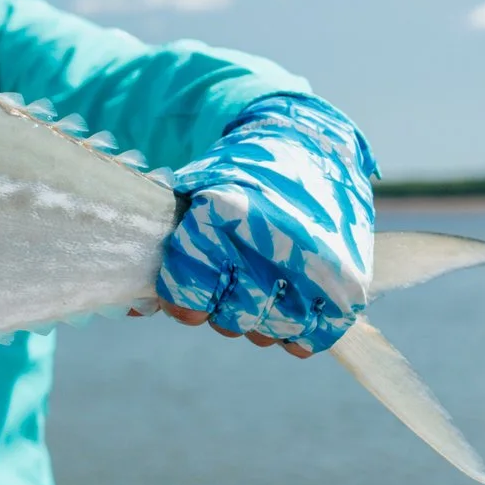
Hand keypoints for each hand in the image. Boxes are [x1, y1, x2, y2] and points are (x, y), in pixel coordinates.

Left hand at [156, 94, 378, 355]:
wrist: (315, 144)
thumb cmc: (246, 170)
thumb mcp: (198, 187)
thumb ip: (168, 243)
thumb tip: (137, 309)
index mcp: (227, 213)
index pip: (188, 289)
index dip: (180, 297)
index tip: (182, 293)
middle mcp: (275, 242)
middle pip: (229, 317)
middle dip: (221, 308)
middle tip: (232, 282)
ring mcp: (316, 267)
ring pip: (267, 331)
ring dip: (258, 317)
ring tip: (264, 284)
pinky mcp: (348, 287)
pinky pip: (309, 340)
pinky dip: (294, 331)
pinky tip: (288, 302)